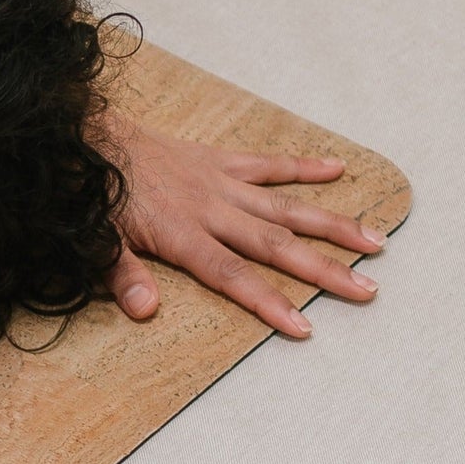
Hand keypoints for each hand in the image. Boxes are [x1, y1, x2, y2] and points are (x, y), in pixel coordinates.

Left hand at [101, 115, 384, 338]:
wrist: (90, 137)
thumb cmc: (97, 195)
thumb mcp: (98, 239)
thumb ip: (122, 275)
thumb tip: (143, 310)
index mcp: (182, 233)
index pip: (232, 275)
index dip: (267, 300)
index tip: (305, 326)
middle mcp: (211, 208)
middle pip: (274, 244)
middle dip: (322, 269)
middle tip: (367, 290)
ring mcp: (219, 182)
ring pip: (284, 206)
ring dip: (330, 223)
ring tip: (374, 240)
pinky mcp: (218, 160)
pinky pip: (266, 163)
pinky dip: (302, 165)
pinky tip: (338, 168)